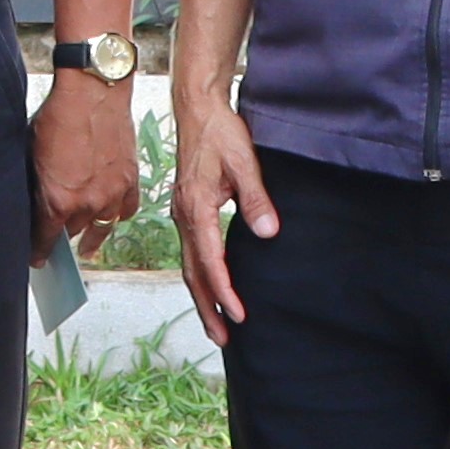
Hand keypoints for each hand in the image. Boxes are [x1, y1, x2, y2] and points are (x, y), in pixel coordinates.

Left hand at [30, 70, 142, 252]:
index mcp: (57, 200)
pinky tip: (112, 217)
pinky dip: (118, 214)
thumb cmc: (58, 115)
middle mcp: (87, 204)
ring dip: (91, 237)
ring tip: (87, 247)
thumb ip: (35, 183)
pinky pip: (126, 210)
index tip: (37, 260)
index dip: (39, 252)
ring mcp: (112, 194)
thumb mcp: (31, 153)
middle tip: (55, 242)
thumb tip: (33, 200)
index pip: (45, 239)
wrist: (93, 91)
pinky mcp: (130, 180)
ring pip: (101, 227)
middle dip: (61, 237)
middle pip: (72, 233)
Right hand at [170, 98, 276, 342]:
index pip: (210, 260)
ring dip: (202, 296)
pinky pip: (192, 252)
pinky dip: (200, 276)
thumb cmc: (220, 133)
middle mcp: (184, 216)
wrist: (197, 109)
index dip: (224, 290)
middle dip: (207, 307)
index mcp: (196, 208)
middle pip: (193, 272)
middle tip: (222, 339)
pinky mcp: (187, 210)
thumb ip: (256, 199)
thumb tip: (267, 232)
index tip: (240, 314)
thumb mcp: (244, 163)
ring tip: (217, 323)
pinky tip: (211, 285)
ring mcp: (182, 214)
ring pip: (190, 265)